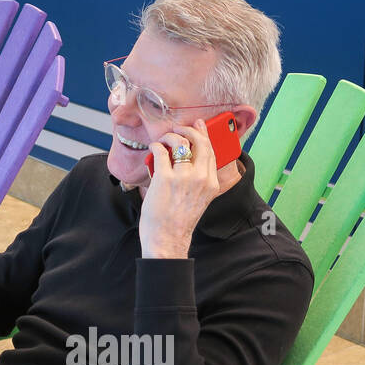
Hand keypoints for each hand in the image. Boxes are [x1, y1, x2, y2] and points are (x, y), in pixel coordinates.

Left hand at [139, 118, 232, 258]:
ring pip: (179, 143)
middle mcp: (200, 178)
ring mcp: (183, 177)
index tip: (198, 126)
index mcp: (211, 183)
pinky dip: (156, 146)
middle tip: (179, 129)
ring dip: (170, 137)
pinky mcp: (165, 178)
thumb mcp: (200, 199)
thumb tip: (190, 158)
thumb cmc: (179, 221)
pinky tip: (154, 148)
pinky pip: (160, 152)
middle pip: (199, 142)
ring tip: (164, 140)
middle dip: (188, 130)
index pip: (211, 151)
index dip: (203, 134)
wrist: (167, 239)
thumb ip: (199, 179)